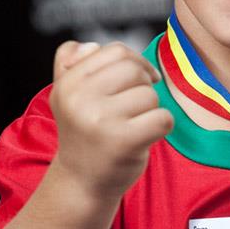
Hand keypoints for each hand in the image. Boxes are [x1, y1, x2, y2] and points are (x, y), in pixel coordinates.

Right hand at [50, 41, 173, 199]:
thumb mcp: (66, 95)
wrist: (81, 182)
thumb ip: (70, 63)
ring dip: (150, 109)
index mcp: (68, 83)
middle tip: (135, 107)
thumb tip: (91, 46)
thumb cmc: (84, 133)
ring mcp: (101, 121)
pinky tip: (146, 136)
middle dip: (143, 86)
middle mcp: (80, 100)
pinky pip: (163, 118)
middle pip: (134, 70)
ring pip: (150, 95)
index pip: (115, 51)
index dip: (135, 62)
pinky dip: (162, 126)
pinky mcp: (124, 142)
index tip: (139, 80)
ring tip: (133, 125)